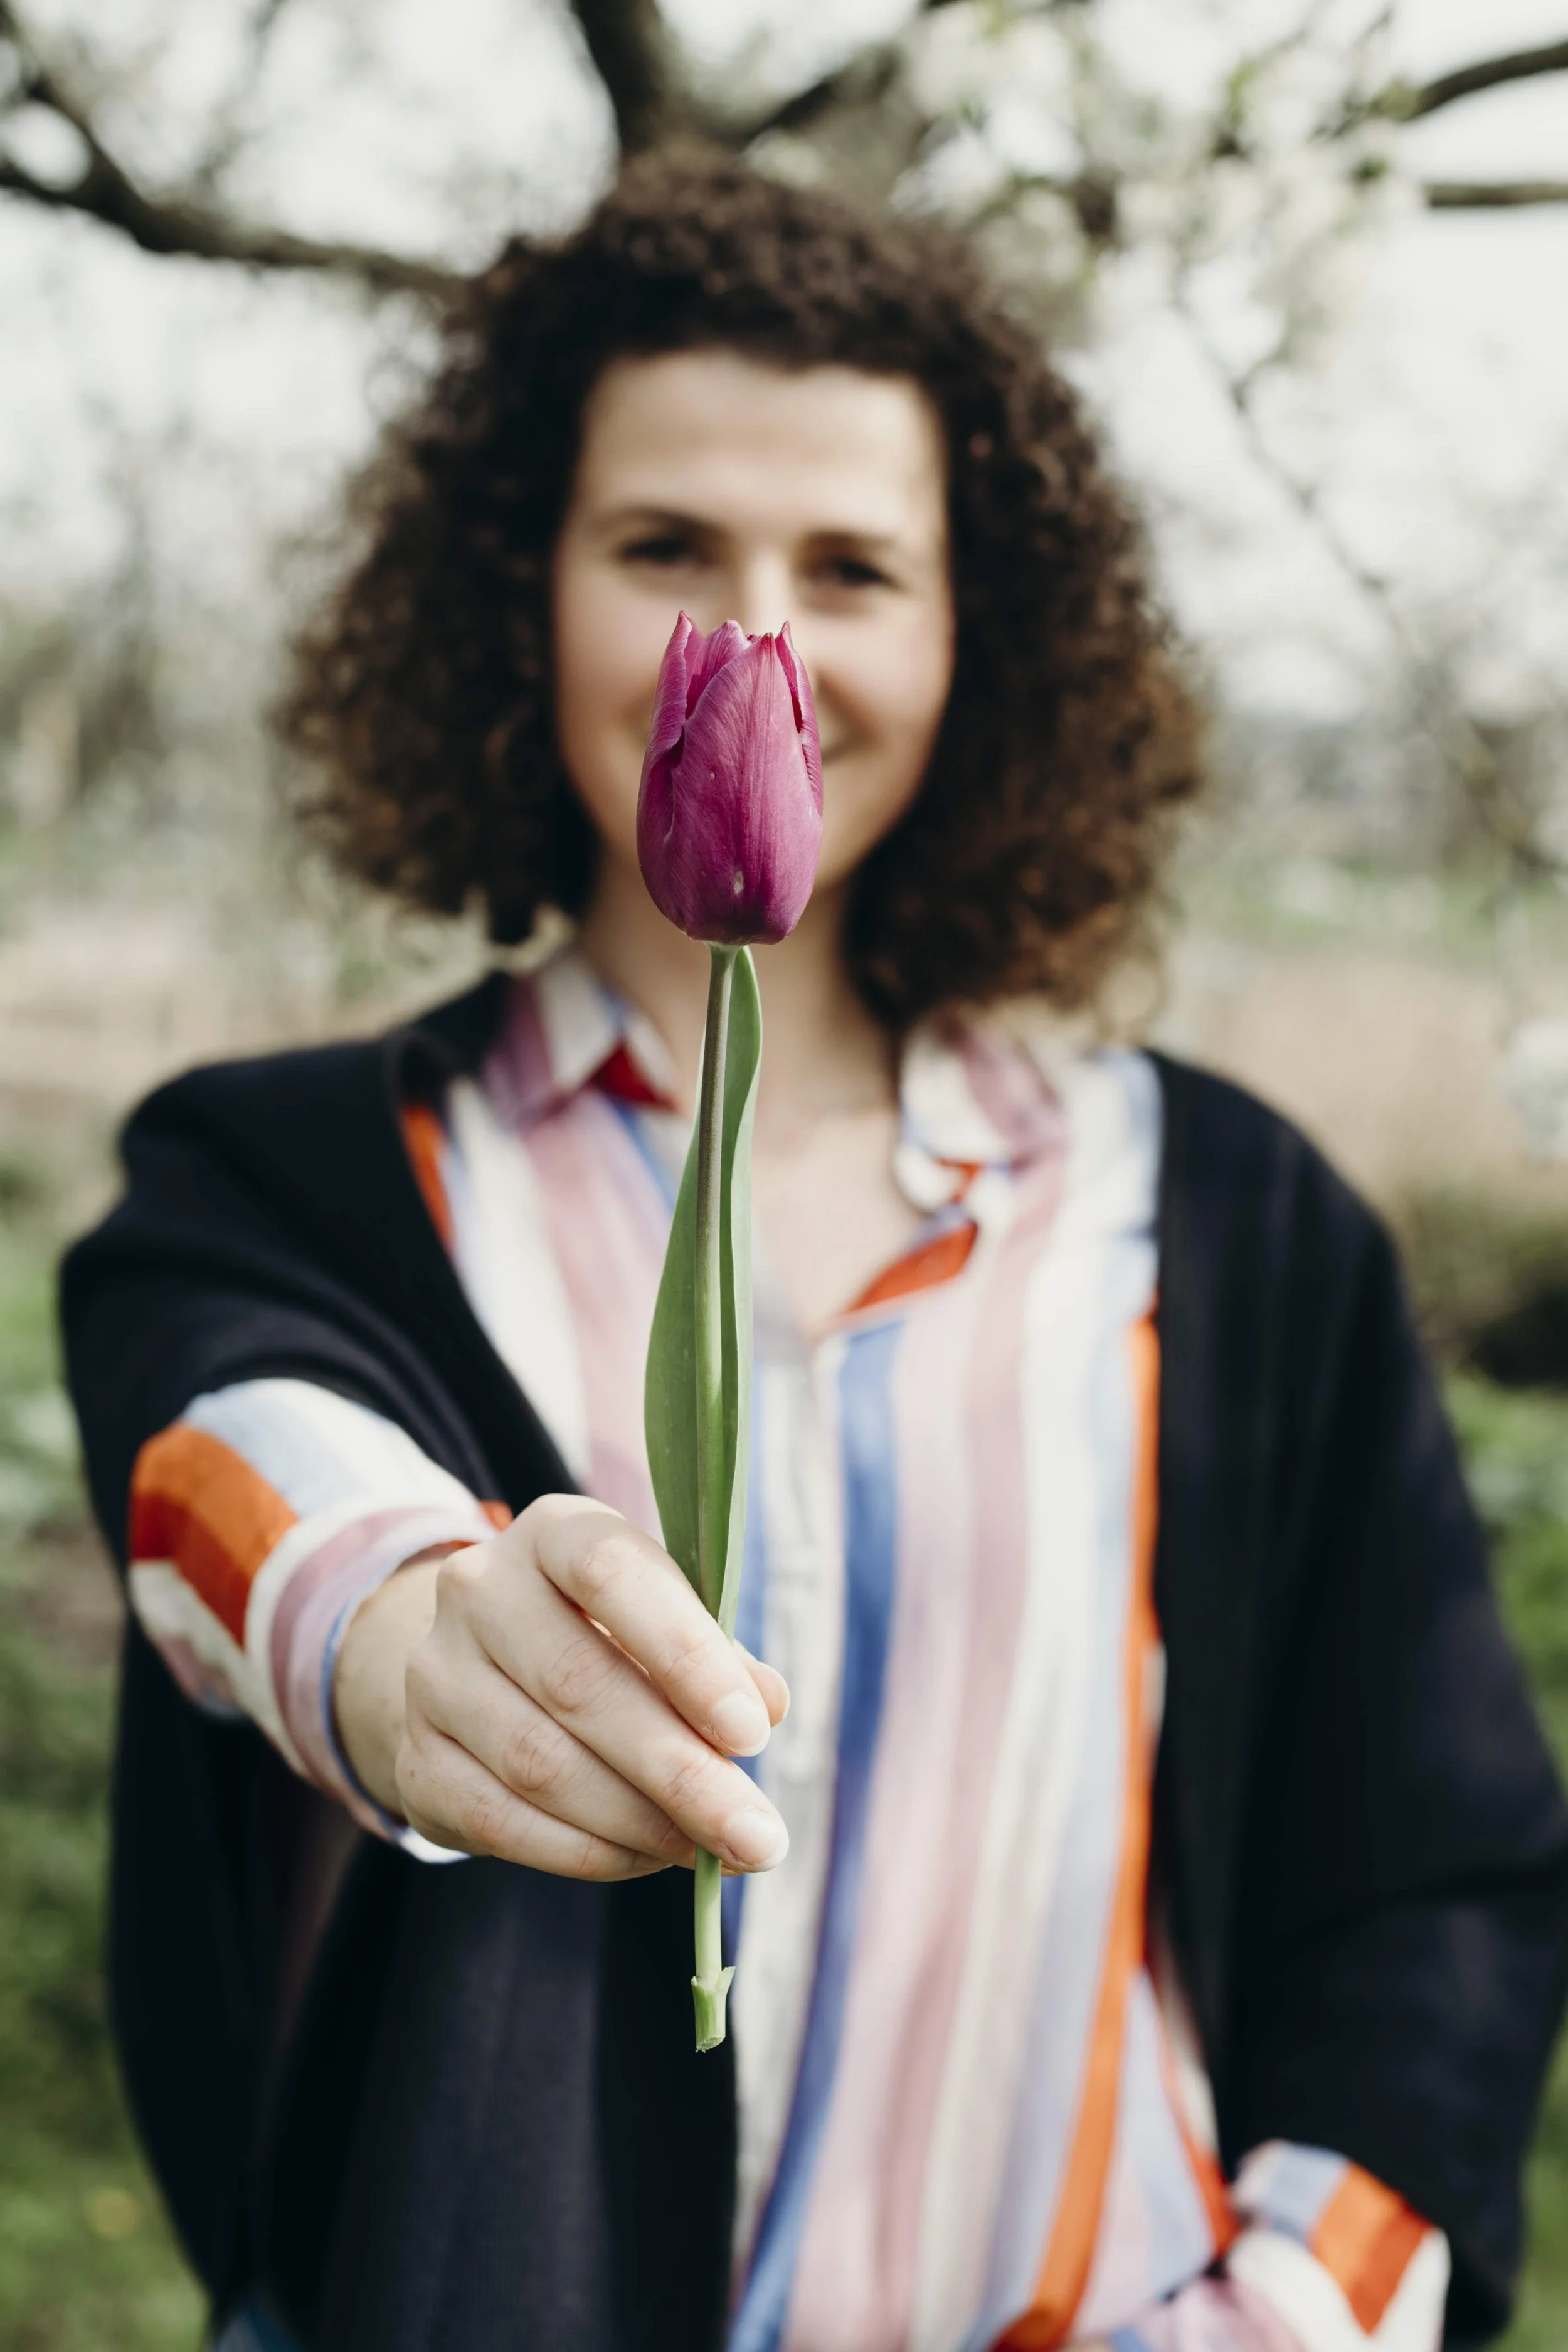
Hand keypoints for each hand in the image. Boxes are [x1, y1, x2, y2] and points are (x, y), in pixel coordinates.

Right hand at [333, 1494, 789, 1881]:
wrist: (477, 1673)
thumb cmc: (605, 1638)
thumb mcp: (664, 1619)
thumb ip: (718, 1657)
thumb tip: (767, 1704)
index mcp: (552, 1532)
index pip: (610, 1571)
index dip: (685, 1652)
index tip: (752, 1734)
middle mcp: (478, 1589)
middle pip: (579, 1684)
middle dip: (681, 1772)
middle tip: (756, 1837)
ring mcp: (435, 1675)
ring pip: (541, 1764)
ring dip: (640, 1821)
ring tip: (710, 1851)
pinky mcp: (417, 1759)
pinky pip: (503, 1822)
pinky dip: (586, 1852)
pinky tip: (644, 1859)